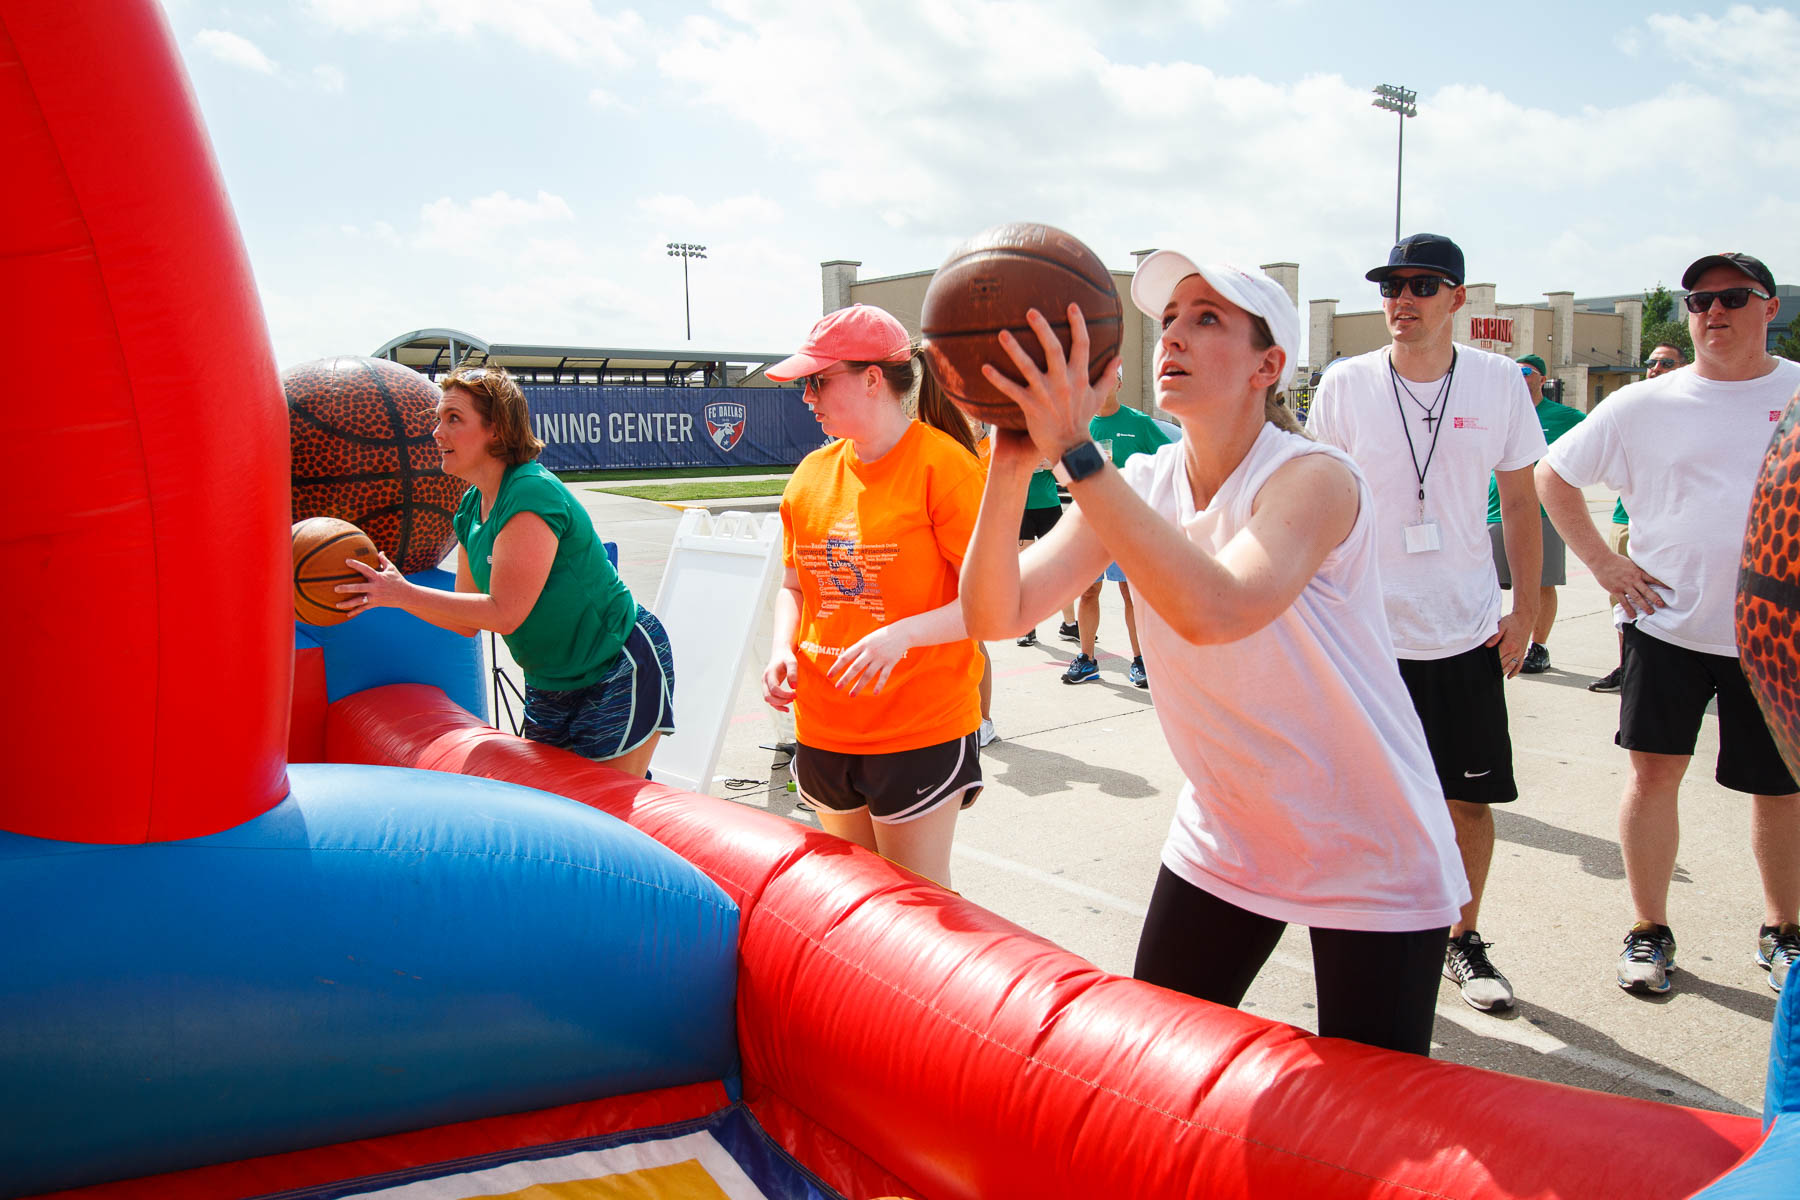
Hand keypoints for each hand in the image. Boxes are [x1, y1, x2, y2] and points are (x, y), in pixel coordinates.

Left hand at [338, 551, 405, 614]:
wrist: (406, 595)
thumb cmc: (398, 580)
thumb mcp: (392, 569)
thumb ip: (384, 560)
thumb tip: (380, 551)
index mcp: (378, 577)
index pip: (365, 569)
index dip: (356, 565)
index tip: (346, 561)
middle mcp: (375, 587)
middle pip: (359, 588)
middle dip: (347, 588)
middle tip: (335, 589)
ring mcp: (375, 597)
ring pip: (359, 601)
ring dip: (348, 603)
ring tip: (336, 605)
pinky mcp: (376, 604)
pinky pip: (364, 608)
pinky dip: (356, 611)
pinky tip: (347, 615)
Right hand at [762, 651, 797, 711]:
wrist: (780, 654)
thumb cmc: (786, 657)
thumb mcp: (792, 662)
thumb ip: (793, 673)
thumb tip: (794, 687)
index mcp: (770, 673)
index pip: (774, 688)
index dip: (784, 694)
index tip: (795, 694)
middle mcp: (765, 680)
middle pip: (768, 696)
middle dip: (781, 701)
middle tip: (793, 698)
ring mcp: (765, 684)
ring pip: (768, 699)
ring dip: (779, 704)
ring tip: (791, 702)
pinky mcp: (768, 688)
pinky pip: (770, 700)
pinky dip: (777, 705)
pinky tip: (786, 708)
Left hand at [828, 623, 912, 696]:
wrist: (902, 632)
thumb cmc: (881, 636)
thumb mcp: (867, 640)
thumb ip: (856, 649)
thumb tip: (841, 658)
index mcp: (862, 645)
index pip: (846, 656)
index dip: (837, 666)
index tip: (829, 675)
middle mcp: (870, 652)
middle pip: (856, 667)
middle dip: (846, 678)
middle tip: (837, 687)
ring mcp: (880, 658)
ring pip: (868, 674)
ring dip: (859, 685)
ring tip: (852, 694)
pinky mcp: (890, 663)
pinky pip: (884, 676)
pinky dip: (879, 685)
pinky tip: (874, 693)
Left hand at [983, 304, 1121, 464]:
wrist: (1071, 447)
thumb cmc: (1082, 420)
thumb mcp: (1098, 398)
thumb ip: (1108, 376)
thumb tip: (1119, 358)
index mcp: (1080, 377)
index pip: (1082, 345)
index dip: (1078, 324)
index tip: (1071, 305)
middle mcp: (1064, 383)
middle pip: (1054, 350)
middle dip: (1043, 329)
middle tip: (1030, 312)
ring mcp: (1046, 394)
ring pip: (1028, 367)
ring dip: (1015, 350)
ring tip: (1002, 333)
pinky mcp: (1031, 406)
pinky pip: (1012, 390)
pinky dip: (998, 379)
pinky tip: (985, 367)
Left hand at [1486, 611, 1533, 677]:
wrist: (1525, 619)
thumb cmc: (1512, 621)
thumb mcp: (1501, 625)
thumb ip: (1495, 636)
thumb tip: (1487, 646)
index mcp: (1508, 645)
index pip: (1497, 658)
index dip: (1490, 663)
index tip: (1483, 666)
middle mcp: (1515, 651)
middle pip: (1503, 664)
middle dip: (1494, 669)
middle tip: (1485, 674)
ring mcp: (1519, 653)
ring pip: (1510, 666)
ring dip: (1503, 672)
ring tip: (1494, 676)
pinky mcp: (1523, 653)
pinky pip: (1519, 665)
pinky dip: (1514, 672)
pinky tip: (1509, 677)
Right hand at [1592, 552, 1669, 620]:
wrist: (1602, 560)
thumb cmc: (1616, 561)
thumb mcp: (1630, 563)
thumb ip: (1637, 570)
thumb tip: (1645, 575)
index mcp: (1637, 572)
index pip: (1653, 578)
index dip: (1662, 584)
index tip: (1671, 589)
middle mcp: (1633, 579)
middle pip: (1646, 590)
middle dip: (1655, 598)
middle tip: (1662, 605)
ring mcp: (1624, 585)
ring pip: (1636, 597)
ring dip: (1644, 605)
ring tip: (1651, 612)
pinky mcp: (1616, 590)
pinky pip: (1624, 602)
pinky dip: (1629, 609)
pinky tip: (1633, 616)